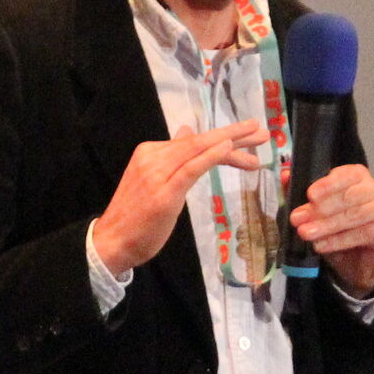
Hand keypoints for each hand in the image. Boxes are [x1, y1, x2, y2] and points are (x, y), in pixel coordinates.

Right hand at [92, 121, 272, 273]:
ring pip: (198, 150)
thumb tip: (187, 133)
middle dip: (234, 134)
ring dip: (231, 142)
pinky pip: (190, 168)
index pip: (194, 142)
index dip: (224, 138)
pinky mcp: (164, 192)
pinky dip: (210, 156)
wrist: (110, 242)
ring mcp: (157, 173)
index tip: (249, 136)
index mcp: (151, 152)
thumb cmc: (135, 217)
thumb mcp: (154, 180)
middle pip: (199, 141)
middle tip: (262, 131)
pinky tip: (229, 148)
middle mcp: (153, 156)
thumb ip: (172, 157)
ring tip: (258, 139)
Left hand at [293, 163, 373, 295]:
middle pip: (350, 194)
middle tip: (297, 220)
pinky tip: (321, 245)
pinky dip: (340, 240)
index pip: (346, 174)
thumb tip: (285, 175)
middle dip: (321, 209)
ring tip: (306, 234)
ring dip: (327, 225)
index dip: (328, 184)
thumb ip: (298, 192)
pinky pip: (365, 232)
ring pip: (356, 213)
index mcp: (356, 177)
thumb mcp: (312, 212)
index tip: (309, 196)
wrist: (355, 263)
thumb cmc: (336, 231)